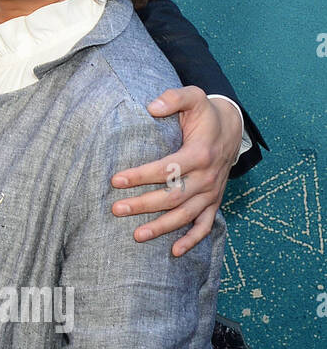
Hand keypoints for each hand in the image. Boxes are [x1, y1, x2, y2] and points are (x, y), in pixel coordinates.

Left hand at [110, 86, 238, 256]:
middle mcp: (207, 177)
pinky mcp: (214, 201)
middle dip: (144, 205)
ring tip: (136, 236)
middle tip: (116, 210)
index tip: (115, 181)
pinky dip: (192, 240)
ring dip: (162, 227)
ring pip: (185, 215)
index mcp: (200, 153)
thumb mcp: (193, 97)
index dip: (141, 175)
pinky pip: (205, 225)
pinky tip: (174, 251)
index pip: (167, 168)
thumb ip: (173, 98)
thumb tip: (151, 107)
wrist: (232, 128)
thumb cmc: (205, 114)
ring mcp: (212, 192)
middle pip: (173, 196)